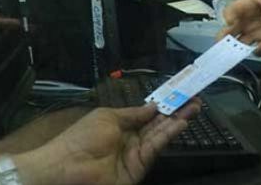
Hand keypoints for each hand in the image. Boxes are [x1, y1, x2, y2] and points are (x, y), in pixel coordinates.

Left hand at [14, 101, 201, 184]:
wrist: (66, 167)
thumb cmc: (81, 137)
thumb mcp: (107, 116)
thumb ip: (133, 113)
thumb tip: (153, 106)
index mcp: (121, 126)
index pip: (147, 114)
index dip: (163, 104)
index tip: (180, 93)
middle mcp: (131, 139)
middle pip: (158, 123)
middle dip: (176, 110)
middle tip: (194, 98)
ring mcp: (136, 153)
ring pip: (161, 134)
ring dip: (178, 120)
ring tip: (194, 106)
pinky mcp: (140, 166)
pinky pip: (156, 147)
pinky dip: (169, 134)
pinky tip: (181, 122)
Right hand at [218, 0, 260, 54]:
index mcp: (247, 5)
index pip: (231, 11)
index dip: (228, 16)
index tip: (231, 22)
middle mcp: (248, 20)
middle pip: (230, 31)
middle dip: (224, 38)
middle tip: (224, 44)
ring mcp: (256, 32)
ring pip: (240, 43)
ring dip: (238, 49)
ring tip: (240, 52)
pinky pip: (258, 50)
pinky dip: (258, 51)